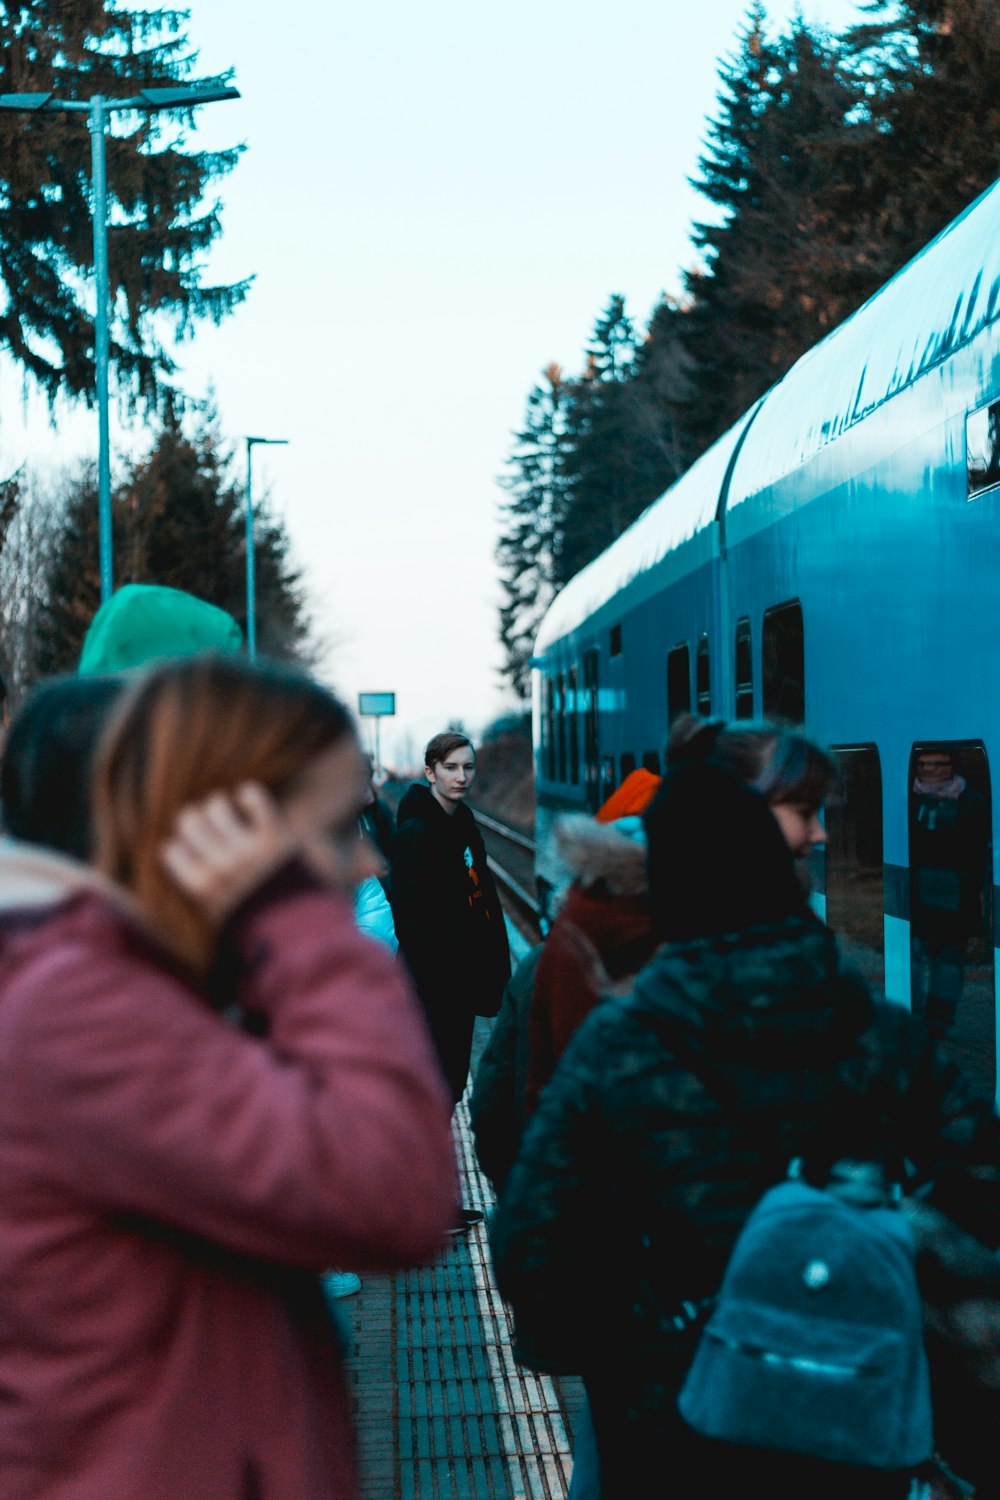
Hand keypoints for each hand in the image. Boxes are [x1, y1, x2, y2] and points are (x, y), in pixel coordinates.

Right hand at [160, 783, 296, 925]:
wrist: (302, 930)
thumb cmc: (254, 924)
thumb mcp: (214, 916)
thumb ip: (194, 890)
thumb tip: (168, 859)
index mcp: (201, 888)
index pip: (171, 849)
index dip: (183, 847)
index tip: (196, 850)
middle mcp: (221, 867)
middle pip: (188, 820)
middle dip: (197, 820)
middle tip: (211, 826)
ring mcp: (248, 850)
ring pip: (216, 805)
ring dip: (221, 805)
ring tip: (231, 814)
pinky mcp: (275, 837)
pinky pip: (254, 796)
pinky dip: (250, 794)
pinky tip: (251, 805)